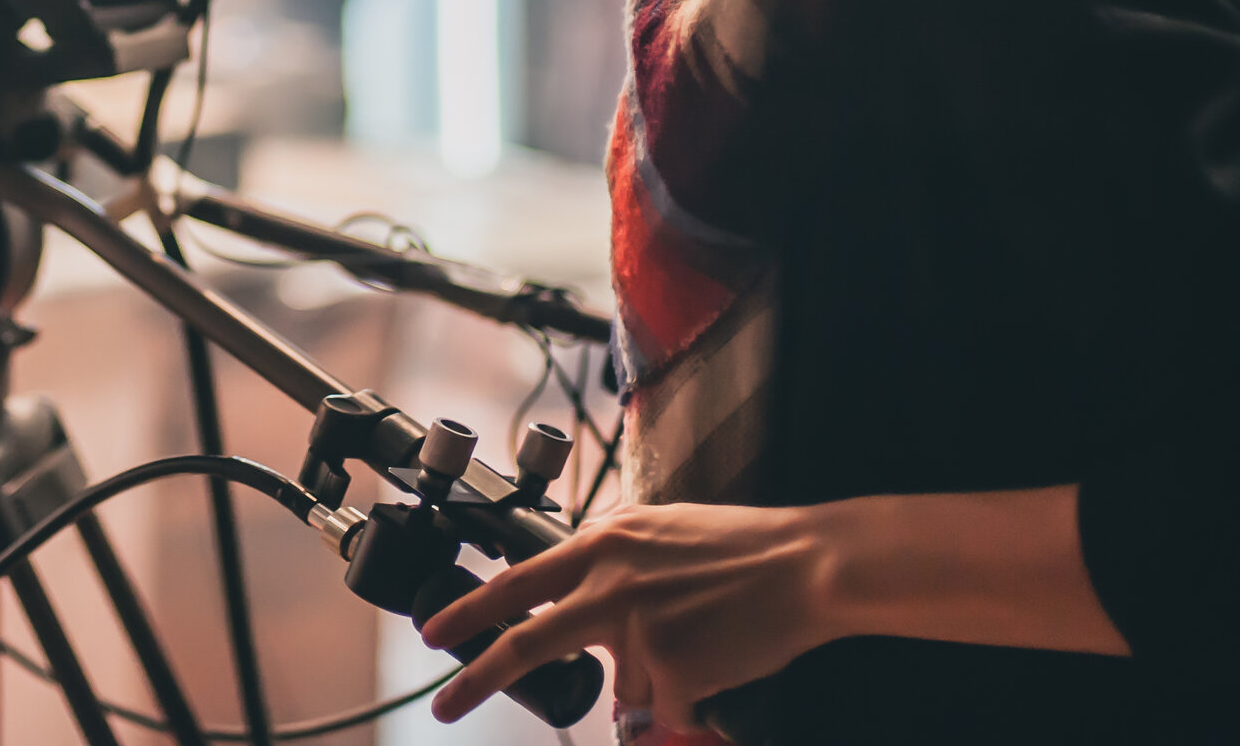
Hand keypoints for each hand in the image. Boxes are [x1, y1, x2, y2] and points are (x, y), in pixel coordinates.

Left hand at [418, 501, 832, 728]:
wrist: (804, 564)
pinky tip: (721, 656)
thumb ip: (611, 570)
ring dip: (658, 680)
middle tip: (444, 705)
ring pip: (624, 687)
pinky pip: (668, 705)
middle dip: (478, 679)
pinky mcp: (669, 665)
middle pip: (528, 642)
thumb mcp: (659, 535)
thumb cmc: (741, 549)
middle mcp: (608, 582)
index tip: (435, 633)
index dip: (472, 611)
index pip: (519, 582)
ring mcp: (635, 626)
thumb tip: (584, 618)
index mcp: (602, 543)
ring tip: (704, 637)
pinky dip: (694, 696)